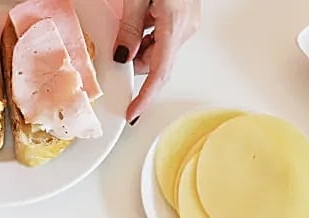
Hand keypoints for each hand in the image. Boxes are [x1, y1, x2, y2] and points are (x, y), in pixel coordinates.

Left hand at [114, 0, 201, 122]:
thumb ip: (130, 29)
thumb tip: (122, 57)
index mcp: (176, 26)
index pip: (159, 73)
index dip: (145, 96)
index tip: (133, 112)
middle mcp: (186, 28)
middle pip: (157, 62)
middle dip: (136, 61)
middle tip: (119, 44)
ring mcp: (188, 22)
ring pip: (159, 49)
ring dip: (141, 44)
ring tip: (133, 15)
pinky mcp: (186, 15)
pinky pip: (164, 35)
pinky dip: (149, 33)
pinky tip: (142, 14)